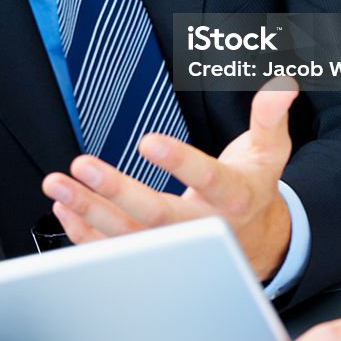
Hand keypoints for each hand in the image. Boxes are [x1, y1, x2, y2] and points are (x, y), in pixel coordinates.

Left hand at [42, 80, 297, 279]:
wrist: (257, 244)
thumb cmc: (255, 187)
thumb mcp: (271, 151)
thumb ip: (270, 117)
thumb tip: (281, 85)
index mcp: (235, 198)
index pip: (208, 180)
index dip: (179, 163)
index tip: (148, 141)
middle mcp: (204, 229)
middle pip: (159, 217)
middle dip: (118, 192)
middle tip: (85, 166)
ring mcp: (176, 247)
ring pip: (129, 236)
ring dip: (89, 211)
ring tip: (59, 185)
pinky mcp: (154, 255)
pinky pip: (116, 251)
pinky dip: (86, 233)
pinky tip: (66, 207)